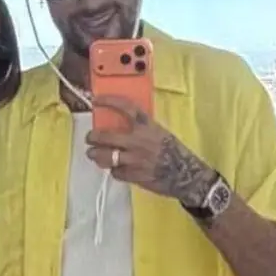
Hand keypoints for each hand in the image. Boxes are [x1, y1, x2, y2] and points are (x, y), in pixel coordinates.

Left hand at [85, 95, 217, 207]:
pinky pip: (115, 171)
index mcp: (147, 126)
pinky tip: (117, 169)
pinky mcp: (132, 175)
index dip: (109, 102)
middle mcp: (138, 140)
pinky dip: (114, 170)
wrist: (186, 174)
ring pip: (105, 156)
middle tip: (90, 138)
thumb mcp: (160, 133)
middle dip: (93, 137)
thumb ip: (142, 129)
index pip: (126, 108)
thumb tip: (121, 127)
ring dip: (95, 155)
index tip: (96, 101)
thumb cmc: (174, 151)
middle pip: (105, 136)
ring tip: (93, 154)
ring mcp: (133, 159)